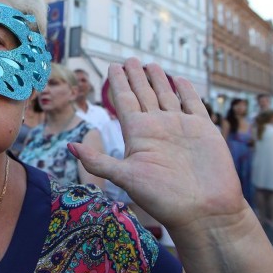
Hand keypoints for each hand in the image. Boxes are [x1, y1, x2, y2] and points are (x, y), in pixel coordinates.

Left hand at [70, 58, 246, 232]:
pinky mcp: (203, 130)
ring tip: (150, 64)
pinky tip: (179, 79)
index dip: (118, 83)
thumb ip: (99, 161)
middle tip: (128, 59)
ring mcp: (179, 128)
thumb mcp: (126, 177)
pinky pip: (192, 104)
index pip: (124, 101)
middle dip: (135, 77)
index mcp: (138, 134)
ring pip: (165, 96)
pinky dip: (186, 91)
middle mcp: (157, 128)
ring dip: (157, 80)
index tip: (112, 67)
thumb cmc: (163, 199)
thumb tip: (69, 146)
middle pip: (143, 94)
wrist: (203, 212)